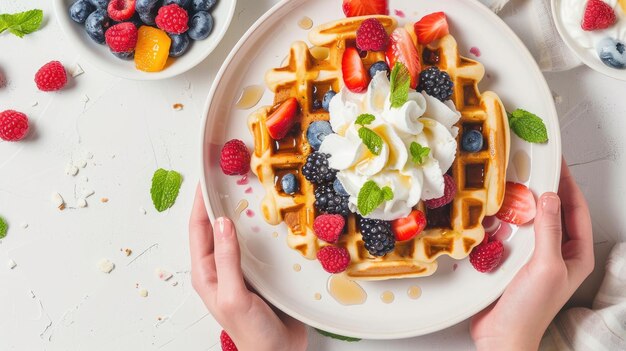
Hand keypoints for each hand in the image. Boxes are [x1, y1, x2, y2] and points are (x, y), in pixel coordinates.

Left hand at [189, 185, 307, 350]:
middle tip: (232, 175)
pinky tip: (273, 217)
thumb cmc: (251, 333)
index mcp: (205, 272)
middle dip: (221, 199)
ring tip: (252, 188)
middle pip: (217, 225)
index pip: (198, 228)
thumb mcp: (233, 296)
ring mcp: (241, 268)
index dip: (200, 201)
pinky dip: (262, 227)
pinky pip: (259, 242)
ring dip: (243, 211)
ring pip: (239, 231)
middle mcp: (220, 266)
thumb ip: (227, 260)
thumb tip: (223, 223)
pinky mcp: (261, 271)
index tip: (206, 176)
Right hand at [470, 160, 593, 350]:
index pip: (576, 210)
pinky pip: (512, 232)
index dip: (567, 184)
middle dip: (545, 189)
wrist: (501, 336)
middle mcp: (557, 253)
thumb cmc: (530, 309)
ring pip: (532, 220)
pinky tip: (496, 210)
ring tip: (513, 184)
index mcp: (575, 254)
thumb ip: (549, 231)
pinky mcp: (512, 260)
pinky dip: (505, 219)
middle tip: (532, 167)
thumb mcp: (546, 266)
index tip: (556, 162)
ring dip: (523, 203)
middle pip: (554, 212)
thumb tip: (550, 197)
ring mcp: (534, 256)